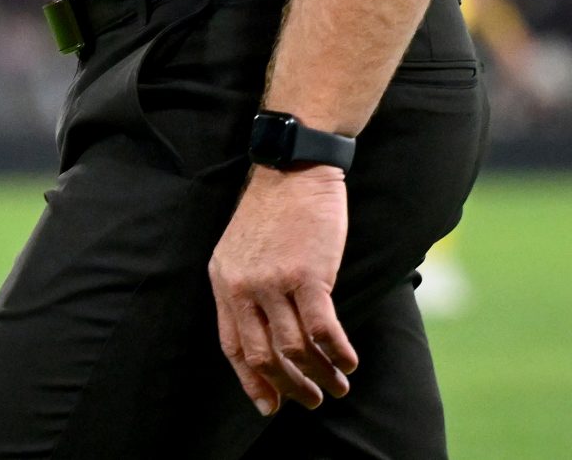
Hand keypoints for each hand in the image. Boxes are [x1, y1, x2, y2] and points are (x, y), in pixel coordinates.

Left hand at [208, 164, 357, 415]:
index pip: (233, 346)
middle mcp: (242, 285)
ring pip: (295, 348)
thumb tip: (265, 336)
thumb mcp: (240, 250)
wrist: (293, 167)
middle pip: (264, 355)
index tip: (271, 405)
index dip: (253, 381)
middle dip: (290, 386)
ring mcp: (273, 281)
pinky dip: (337, 353)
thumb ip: (246, 290)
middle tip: (313, 400)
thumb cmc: (274, 210)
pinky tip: (349, 362)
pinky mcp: (307, 273)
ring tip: (339, 386)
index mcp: (223, 281)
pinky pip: (322, 329)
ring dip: (320, 376)